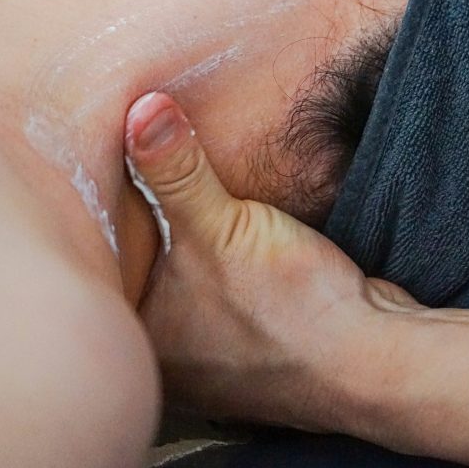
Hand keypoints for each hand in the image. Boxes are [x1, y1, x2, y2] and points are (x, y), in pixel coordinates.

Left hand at [124, 91, 421, 433]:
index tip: (92, 169)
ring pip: (176, 278)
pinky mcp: (245, 339)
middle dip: (138, 223)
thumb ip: (177, 168)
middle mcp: (165, 355)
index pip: (100, 266)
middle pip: (136, 271)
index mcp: (142, 339)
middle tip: (127, 166)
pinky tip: (218, 223)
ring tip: (169, 186)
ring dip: (179, 239)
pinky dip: (211, 255)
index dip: (94, 215)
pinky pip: (212, 286)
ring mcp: (207, 353)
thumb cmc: (290, 308)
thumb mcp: (222, 225)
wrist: (376, 356)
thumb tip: (141, 111)